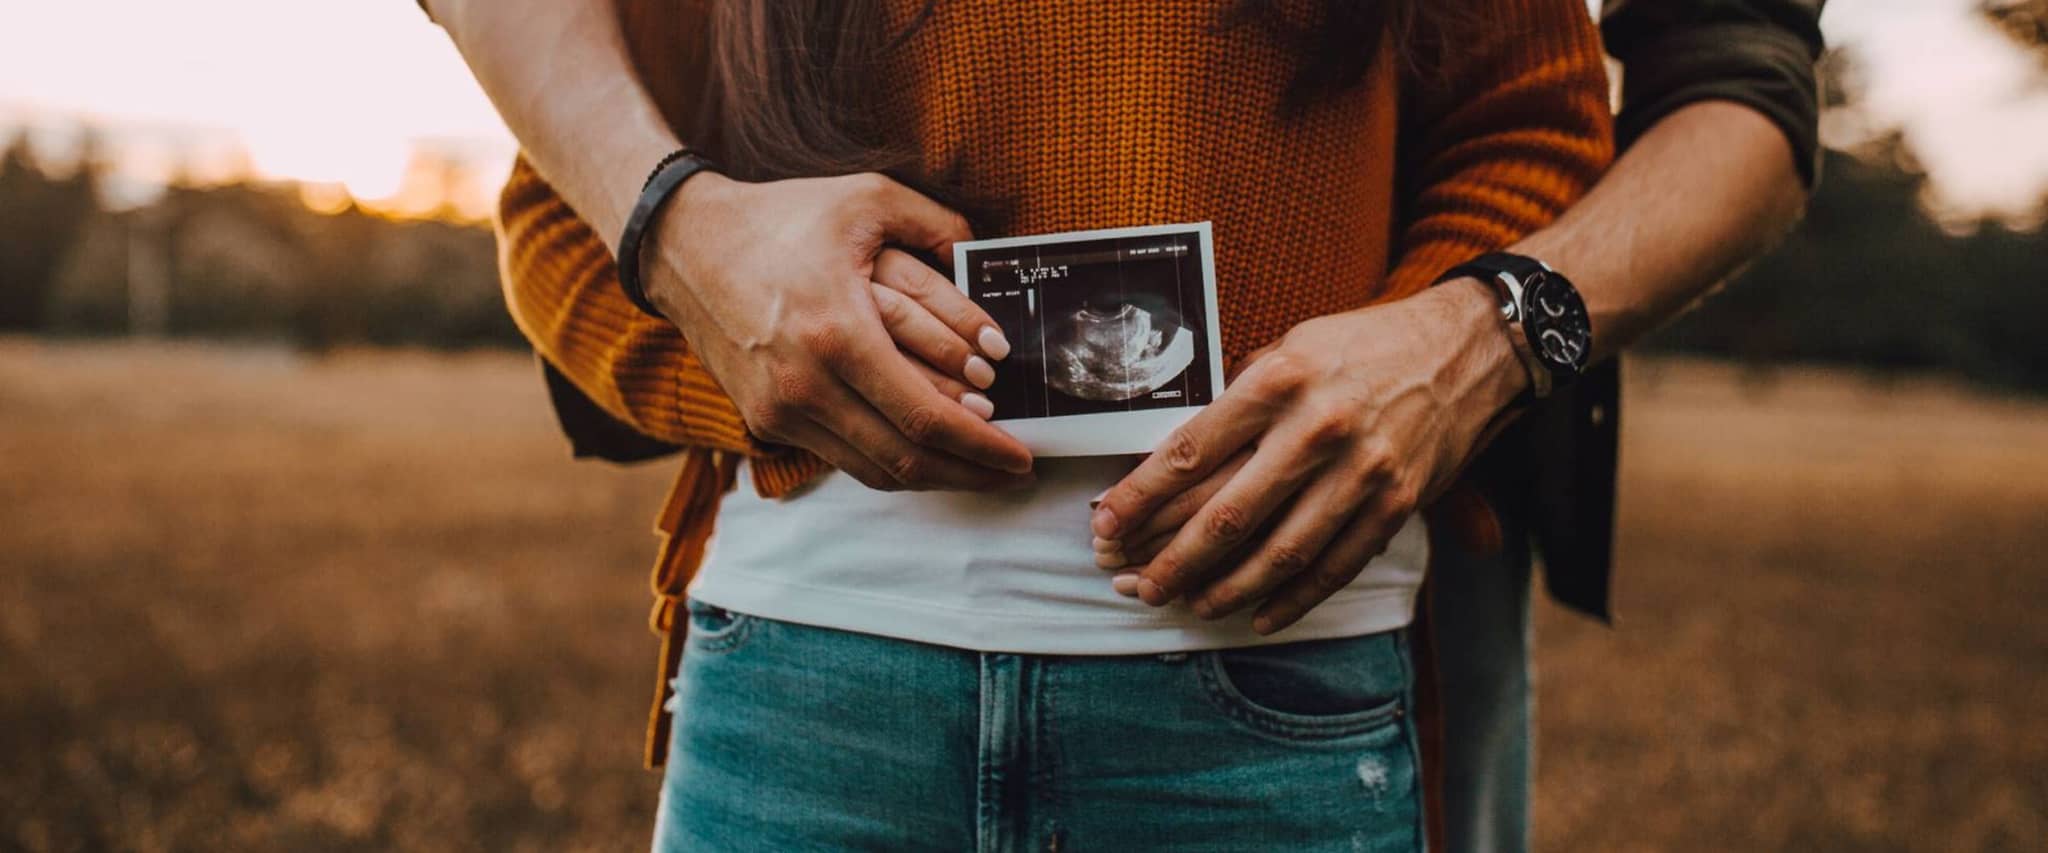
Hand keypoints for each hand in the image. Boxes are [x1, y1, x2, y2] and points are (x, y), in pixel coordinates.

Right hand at [646, 170, 1032, 490]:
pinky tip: (925, 450)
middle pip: (905, 458)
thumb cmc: (780, 218)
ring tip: (979, 468)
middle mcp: (806, 385)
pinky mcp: (766, 421)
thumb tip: (989, 256)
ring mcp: (781, 411)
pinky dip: (891, 461)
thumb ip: (938, 223)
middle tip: (1014, 470)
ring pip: (875, 470)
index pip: (925, 417)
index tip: (1022, 454)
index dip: (983, 446)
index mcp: (837, 333)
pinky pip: (843, 458)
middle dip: (970, 472)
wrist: (683, 246)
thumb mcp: (866, 198)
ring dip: (934, 475)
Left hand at [1089, 281, 1524, 633]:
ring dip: (1225, 588)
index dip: (1139, 497)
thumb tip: (1179, 457)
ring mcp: (1362, 471)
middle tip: (1134, 585)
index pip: (1190, 451)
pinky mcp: (1397, 503)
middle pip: (1227, 513)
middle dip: (1171, 558)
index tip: (1104, 524)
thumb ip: (1241, 399)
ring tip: (1188, 605)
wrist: (1467, 348)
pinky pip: (1335, 566)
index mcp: (1279, 380)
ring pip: (1279, 551)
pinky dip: (1292, 599)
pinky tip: (1257, 616)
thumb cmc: (1365, 344)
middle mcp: (1317, 428)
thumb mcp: (1292, 346)